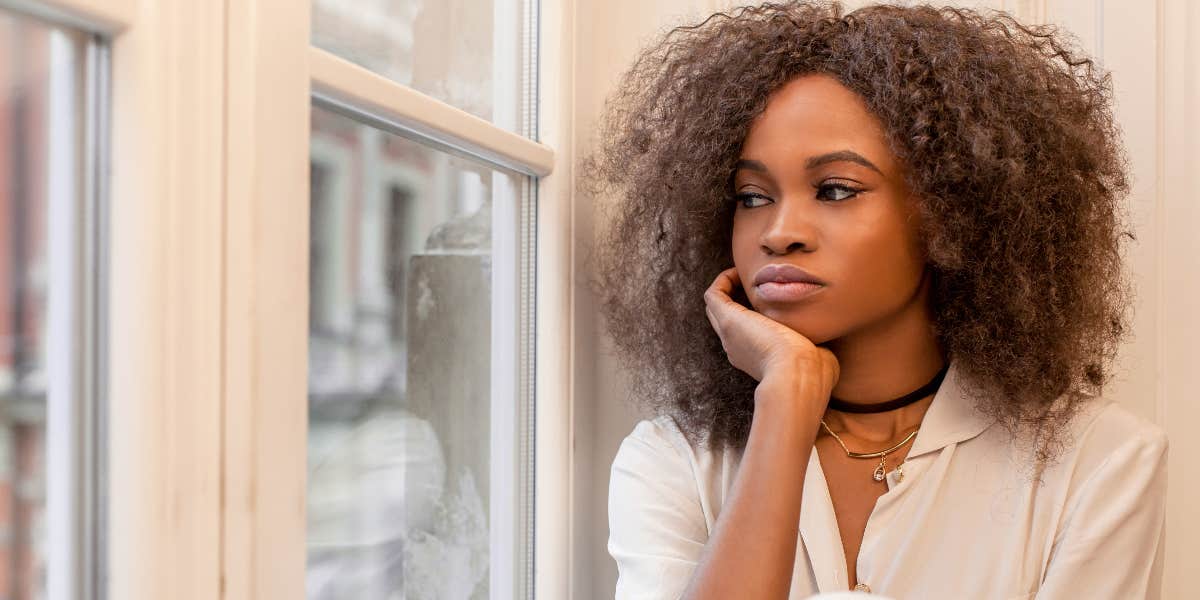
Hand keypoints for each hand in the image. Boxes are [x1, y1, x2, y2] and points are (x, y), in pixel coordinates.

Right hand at [703, 267, 838, 393]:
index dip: (754, 312)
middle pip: (725, 319)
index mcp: (756, 358)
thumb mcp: (816, 356)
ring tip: (745, 274)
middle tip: (755, 282)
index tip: (772, 297)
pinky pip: (713, 295)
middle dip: (736, 297)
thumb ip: (817, 348)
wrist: (798, 377)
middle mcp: (738, 346)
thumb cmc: (813, 373)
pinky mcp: (728, 319)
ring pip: (716, 307)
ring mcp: (730, 333)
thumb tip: (825, 345)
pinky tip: (740, 271)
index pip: (747, 332)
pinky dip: (723, 280)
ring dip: (727, 287)